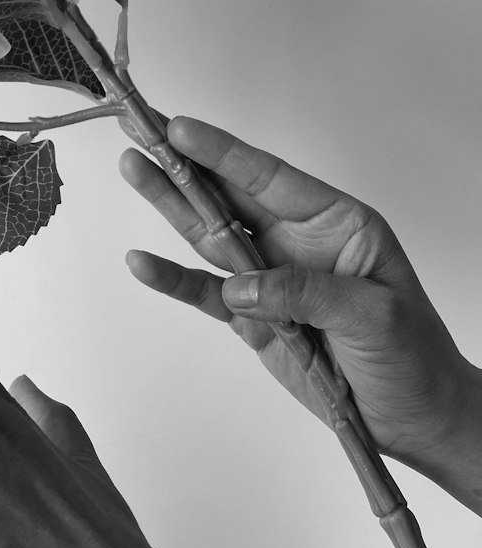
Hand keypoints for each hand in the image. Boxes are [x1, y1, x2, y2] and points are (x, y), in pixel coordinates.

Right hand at [120, 117, 478, 473]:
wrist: (415, 419)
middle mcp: (297, 242)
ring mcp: (269, 280)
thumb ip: (306, 293)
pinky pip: (207, 294)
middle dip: (183, 163)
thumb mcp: (374, 315)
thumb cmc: (414, 357)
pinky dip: (173, 280)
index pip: (270, 178)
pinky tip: (142, 262)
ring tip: (132, 169)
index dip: (223, 153)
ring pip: (209, 235)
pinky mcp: (252, 319)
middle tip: (139, 130)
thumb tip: (242, 288)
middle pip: (229, 196)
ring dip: (168, 205)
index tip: (180, 128)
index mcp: (336, 224)